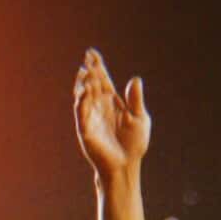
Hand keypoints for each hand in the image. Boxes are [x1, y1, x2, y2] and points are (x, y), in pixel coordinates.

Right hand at [73, 48, 150, 181]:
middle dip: (89, 71)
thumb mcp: (140, 118)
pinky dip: (81, 101)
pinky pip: (81, 113)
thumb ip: (136, 100)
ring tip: (85, 71)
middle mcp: (99, 107)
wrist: (126, 166)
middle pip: (92, 84)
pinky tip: (84, 91)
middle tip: (87, 58)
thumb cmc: (134, 145)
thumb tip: (135, 79)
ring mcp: (91, 118)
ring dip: (84, 83)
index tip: (92, 53)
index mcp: (112, 103)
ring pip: (84, 96)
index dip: (97, 66)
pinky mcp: (85, 130)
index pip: (102, 80)